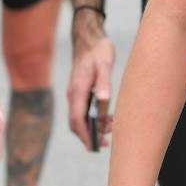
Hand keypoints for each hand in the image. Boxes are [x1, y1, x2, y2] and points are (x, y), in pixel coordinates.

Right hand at [69, 18, 115, 149]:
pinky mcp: (81, 91)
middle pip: (77, 123)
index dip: (86, 135)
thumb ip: (104, 83)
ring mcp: (76, 94)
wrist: (89, 38)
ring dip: (93, 127)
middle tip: (107, 143)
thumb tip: (104, 101)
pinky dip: (94, 118)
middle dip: (89, 136)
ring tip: (111, 128)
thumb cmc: (98, 50)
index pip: (77, 120)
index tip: (95, 146)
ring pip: (80, 118)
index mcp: (77, 91)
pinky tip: (107, 117)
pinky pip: (84, 111)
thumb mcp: (105, 65)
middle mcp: (73, 95)